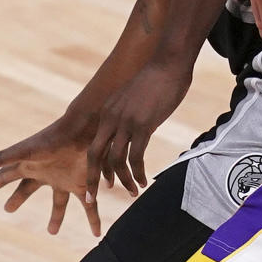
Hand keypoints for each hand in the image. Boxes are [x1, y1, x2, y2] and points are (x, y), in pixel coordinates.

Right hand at [0, 116, 101, 236]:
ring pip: (59, 203)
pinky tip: (96, 234)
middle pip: (28, 189)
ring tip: (52, 232)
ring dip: (56, 217)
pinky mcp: (82, 184)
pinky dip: (93, 219)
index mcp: (29, 165)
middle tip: (8, 209)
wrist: (82, 129)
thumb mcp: (23, 152)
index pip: (5, 176)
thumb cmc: (51, 140)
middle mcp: (46, 173)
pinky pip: (89, 207)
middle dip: (18, 198)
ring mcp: (64, 179)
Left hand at [86, 57, 192, 201]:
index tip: (101, 184)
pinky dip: (137, 173)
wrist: (168, 62)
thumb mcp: (135, 98)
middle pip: (94, 155)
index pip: (95, 145)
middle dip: (93, 180)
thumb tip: (136, 128)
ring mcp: (125, 122)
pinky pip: (135, 157)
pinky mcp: (142, 125)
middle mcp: (111, 118)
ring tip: (132, 192)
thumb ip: (130, 114)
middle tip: (92, 199)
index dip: (96, 167)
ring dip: (123, 180)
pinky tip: (143, 181)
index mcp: (107, 112)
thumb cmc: (157, 79)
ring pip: (116, 160)